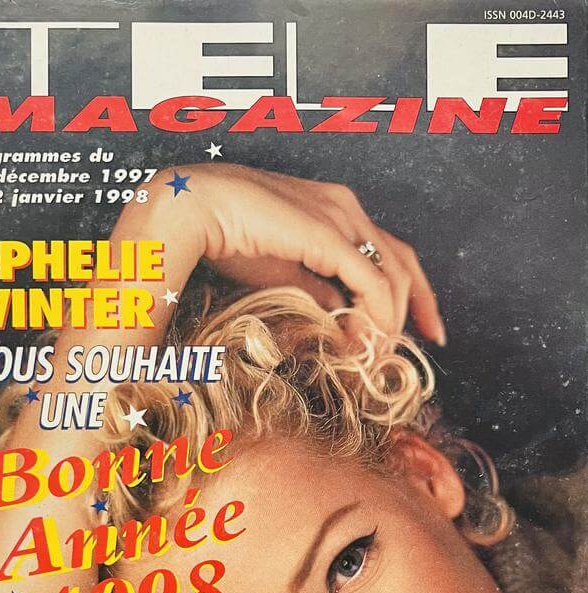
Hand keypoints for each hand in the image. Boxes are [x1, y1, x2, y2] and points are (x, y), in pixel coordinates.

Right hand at [138, 164, 443, 342]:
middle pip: (404, 259)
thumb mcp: (282, 272)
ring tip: (379, 352)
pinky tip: (369, 339)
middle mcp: (346, 207)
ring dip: (391, 318)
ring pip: (393, 272)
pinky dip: (377, 314)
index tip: (420, 326)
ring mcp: (340, 216)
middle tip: (430, 340)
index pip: (388, 252)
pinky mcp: (329, 234)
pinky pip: (371, 281)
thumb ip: (316, 291)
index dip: (412, 290)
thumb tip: (341, 316)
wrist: (195, 208)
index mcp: (335, 210)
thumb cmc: (228, 237)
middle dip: (421, 304)